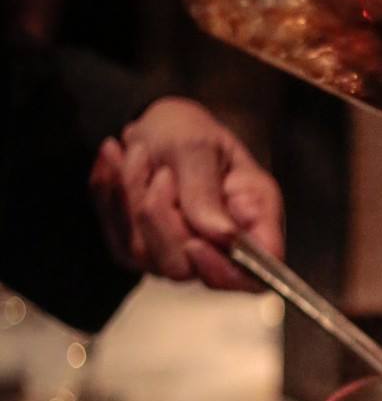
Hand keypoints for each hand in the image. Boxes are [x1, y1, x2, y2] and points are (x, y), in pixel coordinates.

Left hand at [89, 97, 283, 291]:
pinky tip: (115, 162)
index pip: (252, 275)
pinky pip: (118, 240)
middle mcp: (218, 247)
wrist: (155, 125)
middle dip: (159, 218)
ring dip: (131, 197)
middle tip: (160, 172)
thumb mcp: (199, 145)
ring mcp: (179, 254)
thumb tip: (222, 235)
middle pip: (186, 268)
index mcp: (253, 220)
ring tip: (137, 152)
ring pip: (145, 255)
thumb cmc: (189, 130)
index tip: (195, 244)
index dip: (225, 272)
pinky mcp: (142, 251)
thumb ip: (206, 191)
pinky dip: (110, 196)